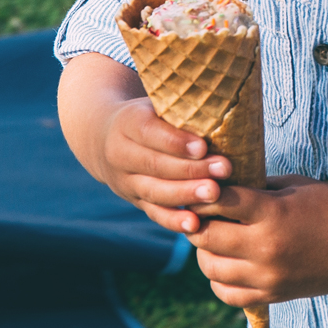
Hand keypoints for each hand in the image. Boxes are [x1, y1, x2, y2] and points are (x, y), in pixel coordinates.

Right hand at [91, 95, 233, 234]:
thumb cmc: (149, 115)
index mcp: (127, 122)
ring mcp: (126, 181)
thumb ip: (180, 107)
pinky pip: (154, 213)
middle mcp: (120, 154)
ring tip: (215, 194)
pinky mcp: (135, 200)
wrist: (104, 138)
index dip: (175, 141)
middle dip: (191, 170)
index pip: (149, 132)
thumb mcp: (156, 103)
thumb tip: (220, 104)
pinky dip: (174, 220)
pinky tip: (195, 224)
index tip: (203, 146)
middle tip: (223, 169)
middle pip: (155, 164)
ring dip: (186, 194)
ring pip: (155, 191)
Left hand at [187, 177, 327, 307]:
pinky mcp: (272, 295)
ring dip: (204, 251)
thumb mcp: (295, 186)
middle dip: (197, 223)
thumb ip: (257, 187)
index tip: (198, 189)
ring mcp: (268, 276)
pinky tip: (224, 264)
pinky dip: (218, 279)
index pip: (219, 201)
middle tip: (198, 214)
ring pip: (210, 268)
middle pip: (206, 237)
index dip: (202, 194)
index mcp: (272, 213)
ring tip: (212, 239)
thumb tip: (221, 184)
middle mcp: (266, 247)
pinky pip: (227, 294)